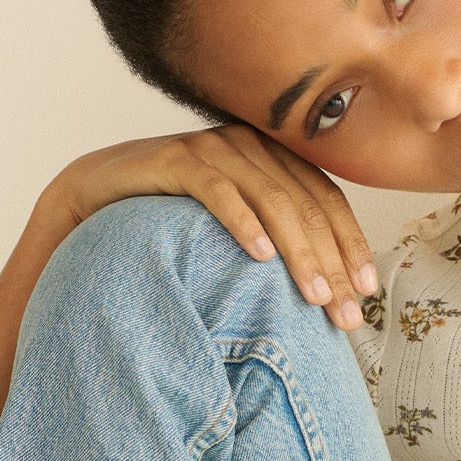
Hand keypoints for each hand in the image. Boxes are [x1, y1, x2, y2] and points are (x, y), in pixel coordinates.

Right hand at [45, 123, 378, 330]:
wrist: (92, 196)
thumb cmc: (170, 222)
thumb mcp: (233, 229)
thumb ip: (276, 238)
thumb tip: (330, 290)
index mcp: (272, 157)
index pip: (327, 199)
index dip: (351, 244)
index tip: (368, 292)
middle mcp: (248, 145)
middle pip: (306, 205)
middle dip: (332, 264)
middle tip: (345, 315)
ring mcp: (211, 147)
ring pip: (272, 199)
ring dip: (299, 251)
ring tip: (315, 296)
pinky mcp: (173, 159)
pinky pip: (218, 190)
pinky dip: (242, 222)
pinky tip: (260, 256)